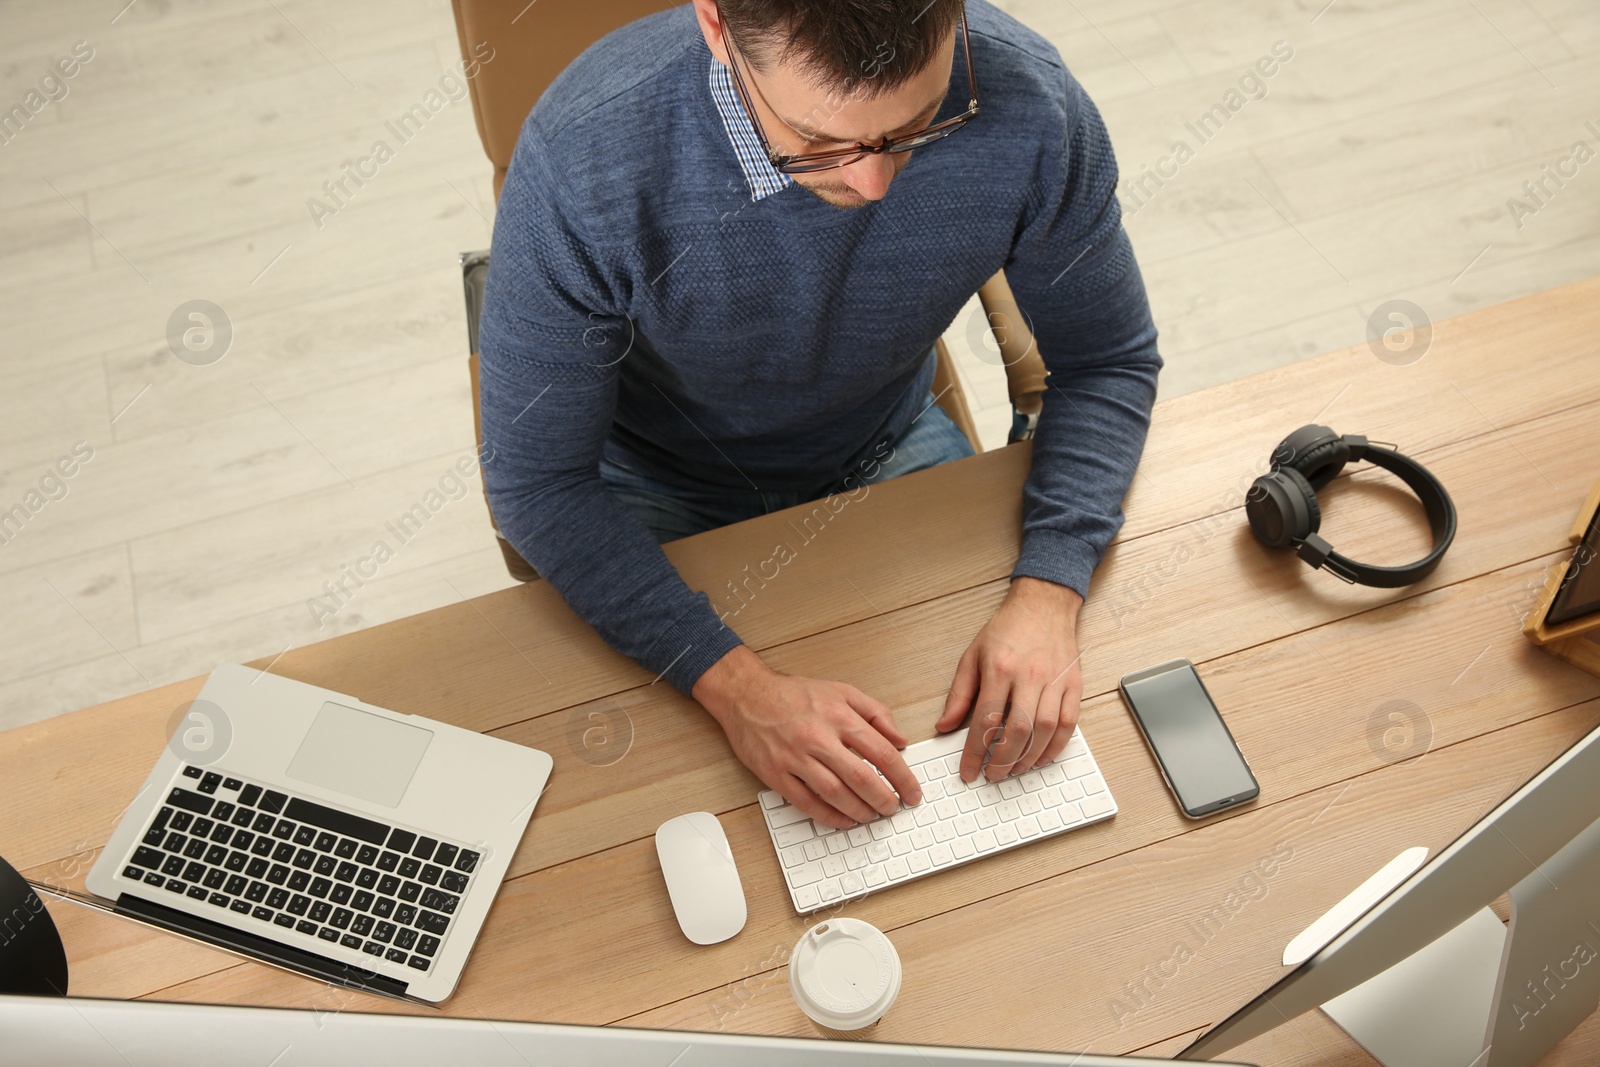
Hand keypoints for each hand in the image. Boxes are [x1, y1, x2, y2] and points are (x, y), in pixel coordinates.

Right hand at [693, 645, 922, 827]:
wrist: (746, 694)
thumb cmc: (794, 694)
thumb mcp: (842, 691)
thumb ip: (876, 712)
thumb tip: (900, 740)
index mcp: (839, 716)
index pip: (882, 753)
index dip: (903, 778)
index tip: (911, 792)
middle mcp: (819, 737)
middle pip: (862, 778)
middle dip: (884, 800)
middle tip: (894, 808)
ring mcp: (796, 757)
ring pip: (836, 794)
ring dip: (860, 811)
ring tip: (871, 816)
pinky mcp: (776, 774)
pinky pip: (807, 803)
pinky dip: (829, 816)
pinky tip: (842, 820)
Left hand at [937, 577, 1084, 781]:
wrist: (1043, 604)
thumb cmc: (1006, 629)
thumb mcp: (972, 656)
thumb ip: (959, 694)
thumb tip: (944, 726)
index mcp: (999, 668)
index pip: (985, 720)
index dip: (975, 752)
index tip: (969, 771)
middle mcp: (1028, 675)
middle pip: (1017, 730)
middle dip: (1003, 761)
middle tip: (993, 775)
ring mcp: (1054, 680)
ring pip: (1044, 730)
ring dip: (1029, 758)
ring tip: (1015, 770)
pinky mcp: (1073, 684)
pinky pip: (1068, 722)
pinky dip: (1056, 746)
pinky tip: (1043, 757)